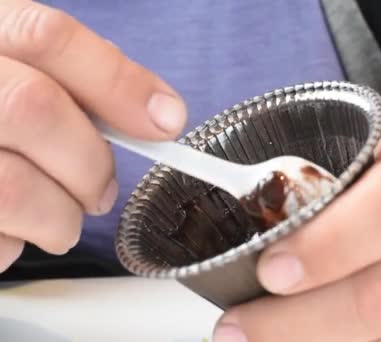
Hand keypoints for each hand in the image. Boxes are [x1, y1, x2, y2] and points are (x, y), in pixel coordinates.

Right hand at [0, 0, 186, 270]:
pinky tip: (9, 228)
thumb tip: (157, 112)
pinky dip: (12, 245)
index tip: (167, 122)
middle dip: (89, 165)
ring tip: (59, 222)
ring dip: (59, 219)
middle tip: (101, 194)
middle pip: (33, 109)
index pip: (46, 37)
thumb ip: (75, 79)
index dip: (118, 82)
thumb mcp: (20, 71)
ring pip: (12, 189)